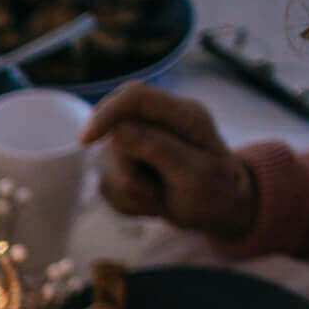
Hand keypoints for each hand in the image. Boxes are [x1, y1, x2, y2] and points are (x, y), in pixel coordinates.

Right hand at [81, 82, 258, 238]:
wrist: (222, 212)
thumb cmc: (218, 192)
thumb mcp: (196, 174)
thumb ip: (160, 149)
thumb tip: (118, 130)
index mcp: (183, 114)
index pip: (135, 96)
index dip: (106, 113)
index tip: (86, 141)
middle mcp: (159, 123)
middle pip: (116, 134)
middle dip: (126, 170)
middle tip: (153, 192)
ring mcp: (142, 143)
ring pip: (109, 163)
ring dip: (130, 191)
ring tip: (160, 199)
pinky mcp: (130, 165)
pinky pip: (109, 183)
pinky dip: (127, 201)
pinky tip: (152, 202)